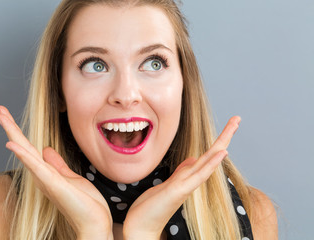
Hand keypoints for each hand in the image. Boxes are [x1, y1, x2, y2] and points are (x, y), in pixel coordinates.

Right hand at [0, 106, 112, 239]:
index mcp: (46, 172)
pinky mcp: (53, 184)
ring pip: (26, 152)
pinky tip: (12, 144)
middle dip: (11, 128)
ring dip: (12, 133)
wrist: (94, 222)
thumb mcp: (70, 177)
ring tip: (0, 117)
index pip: (30, 148)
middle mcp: (42, 175)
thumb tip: (46, 149)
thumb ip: (57, 164)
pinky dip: (23, 155)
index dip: (19, 132)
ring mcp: (46, 179)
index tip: (9, 116)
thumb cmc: (85, 203)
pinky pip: (36, 167)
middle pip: (23, 147)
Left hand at [123, 116, 240, 239]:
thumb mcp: (167, 184)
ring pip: (208, 162)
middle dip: (225, 136)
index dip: (217, 141)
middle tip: (237, 118)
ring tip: (234, 126)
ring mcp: (186, 186)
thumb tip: (192, 159)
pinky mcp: (179, 191)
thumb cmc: (151, 207)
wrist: (141, 228)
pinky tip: (221, 153)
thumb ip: (182, 172)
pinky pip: (198, 176)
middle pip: (212, 155)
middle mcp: (190, 180)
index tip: (228, 126)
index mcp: (187, 177)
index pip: (206, 155)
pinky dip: (211, 164)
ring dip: (221, 143)